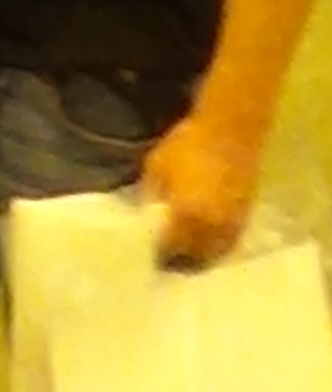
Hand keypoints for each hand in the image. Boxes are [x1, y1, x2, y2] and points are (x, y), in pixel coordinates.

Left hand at [142, 107, 258, 264]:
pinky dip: (215, 248)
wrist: (232, 130)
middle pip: (192, 259)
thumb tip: (145, 215)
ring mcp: (230, 227)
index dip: (156, 253)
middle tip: (165, 258)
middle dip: (177, 261)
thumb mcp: (157, 164)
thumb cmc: (190, 143)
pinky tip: (205, 242)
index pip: (167, 248)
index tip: (147, 254)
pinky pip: (227, 245)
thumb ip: (150, 193)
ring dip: (198, 258)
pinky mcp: (244, 220)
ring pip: (212, 255)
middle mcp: (209, 228)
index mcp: (185, 215)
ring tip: (185, 254)